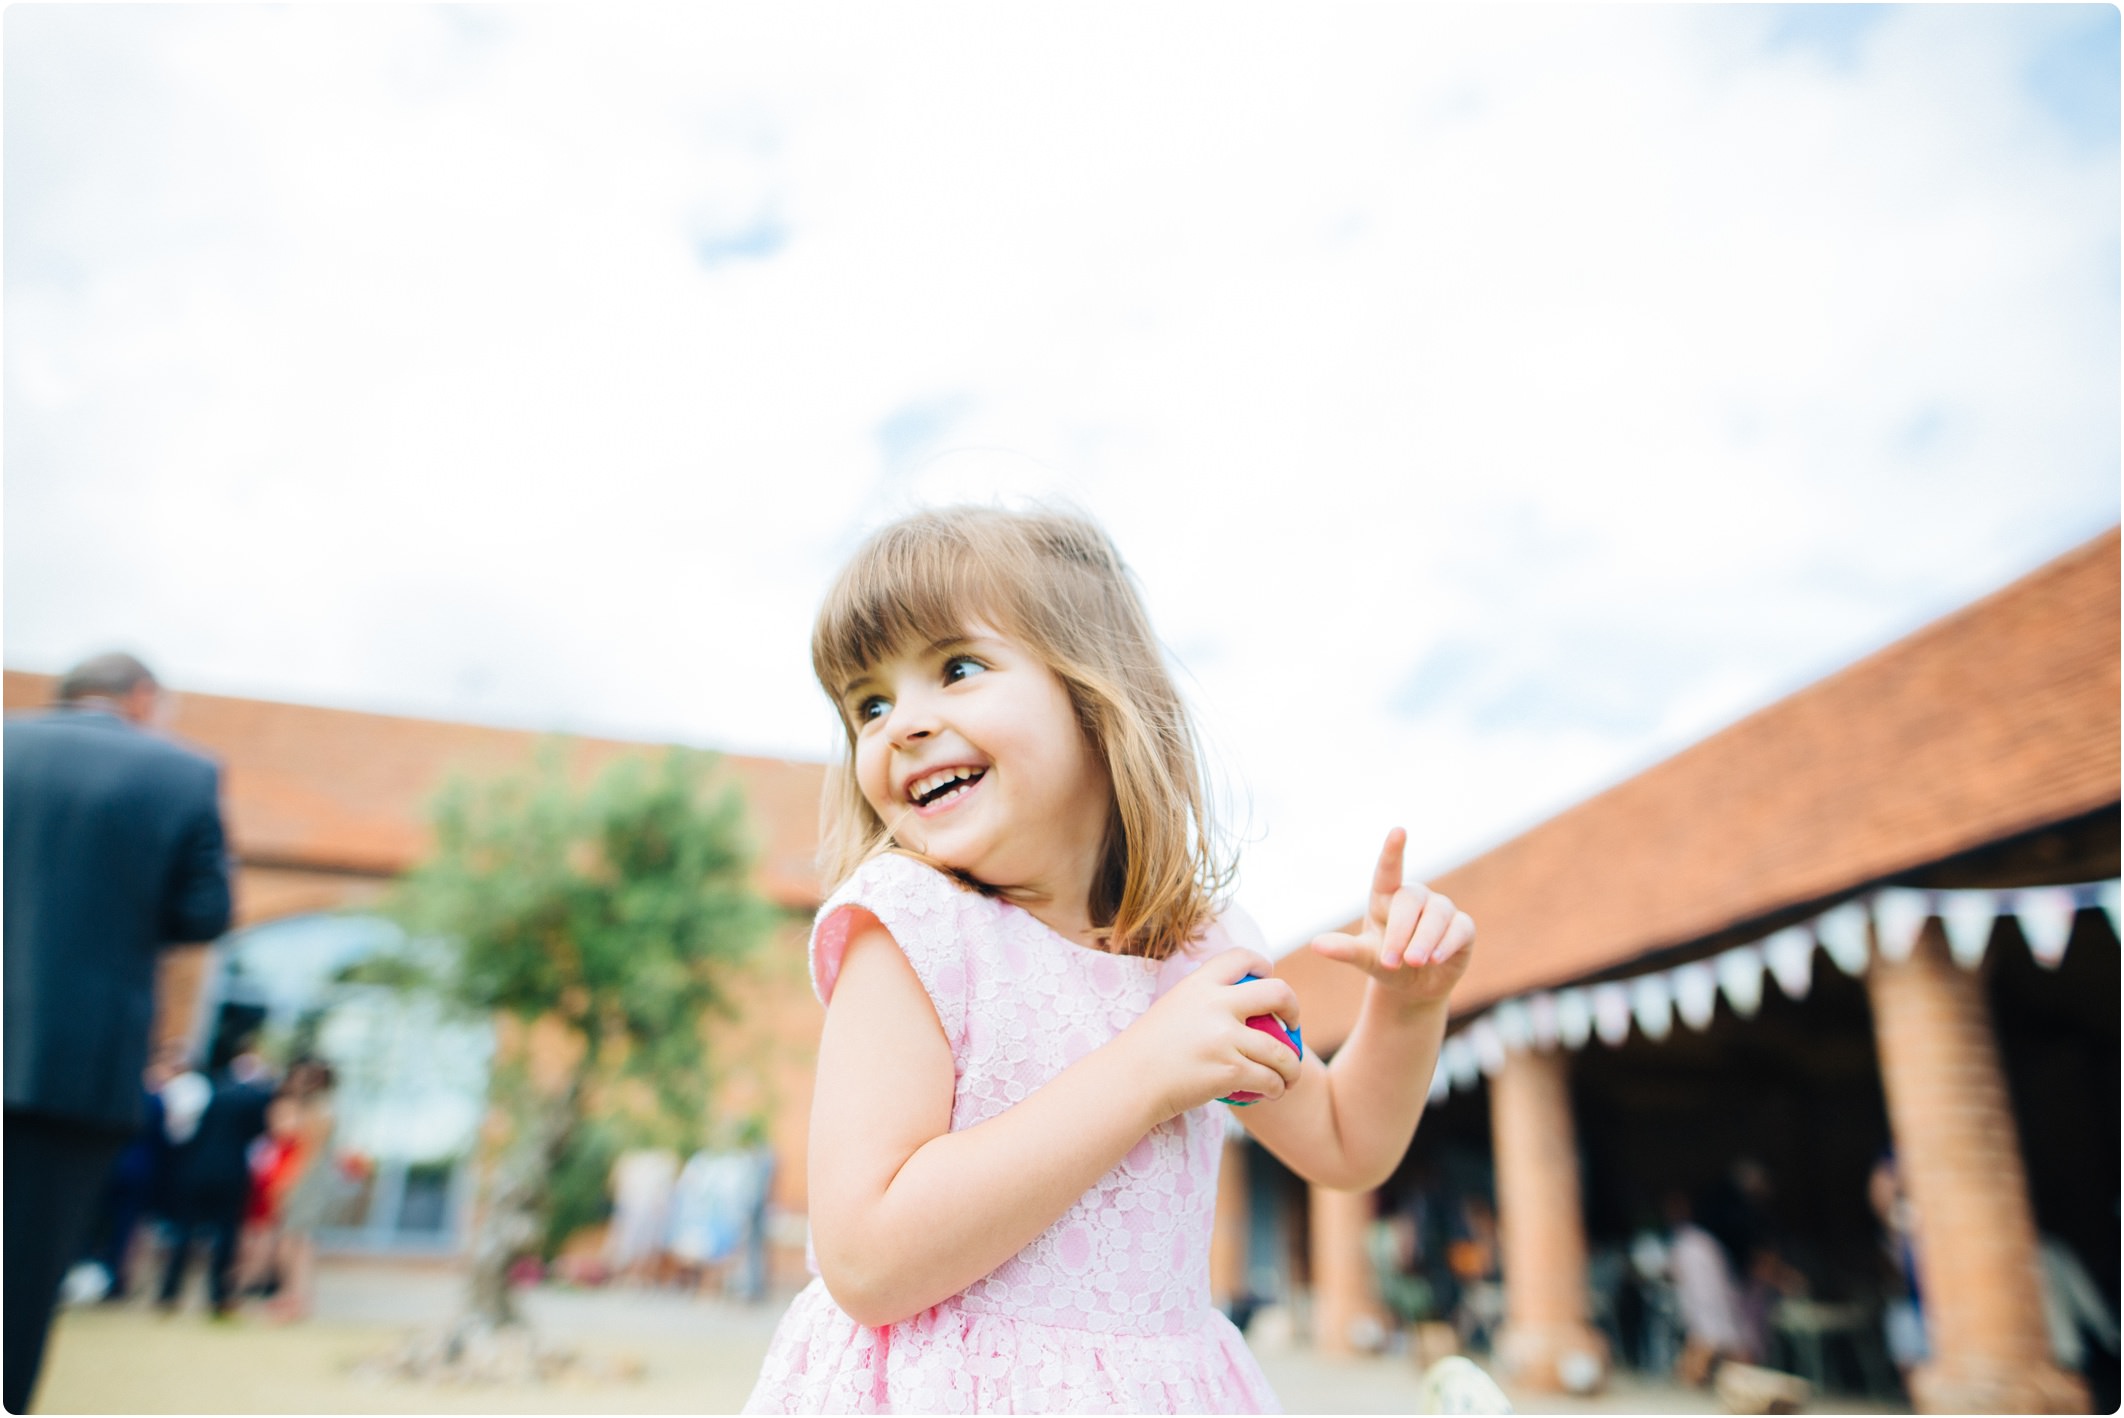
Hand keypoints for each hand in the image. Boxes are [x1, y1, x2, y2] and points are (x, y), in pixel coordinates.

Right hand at [1119, 948, 1304, 1122]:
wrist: (1127, 1082)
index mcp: (1199, 984)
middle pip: (1279, 994)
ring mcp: (1224, 1038)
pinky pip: (1269, 1079)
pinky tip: (1273, 1091)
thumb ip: (1203, 1003)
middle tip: (1293, 1028)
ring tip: (1289, 1076)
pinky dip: (1277, 1087)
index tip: (1269, 979)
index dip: (1263, 964)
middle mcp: (1216, 1004)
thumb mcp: (1171, 1009)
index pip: (1241, 957)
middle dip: (1295, 1010)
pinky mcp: (1229, 1070)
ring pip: (1282, 1049)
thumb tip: (1234, 1003)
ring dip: (1292, 1066)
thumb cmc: (1145, 1052)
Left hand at [1309, 828, 1473, 1006]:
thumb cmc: (1386, 963)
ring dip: (1424, 940)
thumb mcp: (1365, 958)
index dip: (1393, 851)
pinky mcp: (1462, 927)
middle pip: (1410, 900)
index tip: (1398, 831)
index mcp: (1386, 897)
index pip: (1388, 870)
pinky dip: (1446, 944)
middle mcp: (1415, 897)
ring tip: (1414, 962)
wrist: (1413, 986)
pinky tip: (1436, 959)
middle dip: (1401, 931)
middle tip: (1393, 961)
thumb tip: (1315, 944)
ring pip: (1437, 914)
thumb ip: (1344, 950)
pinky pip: (1459, 928)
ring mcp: (1441, 910)